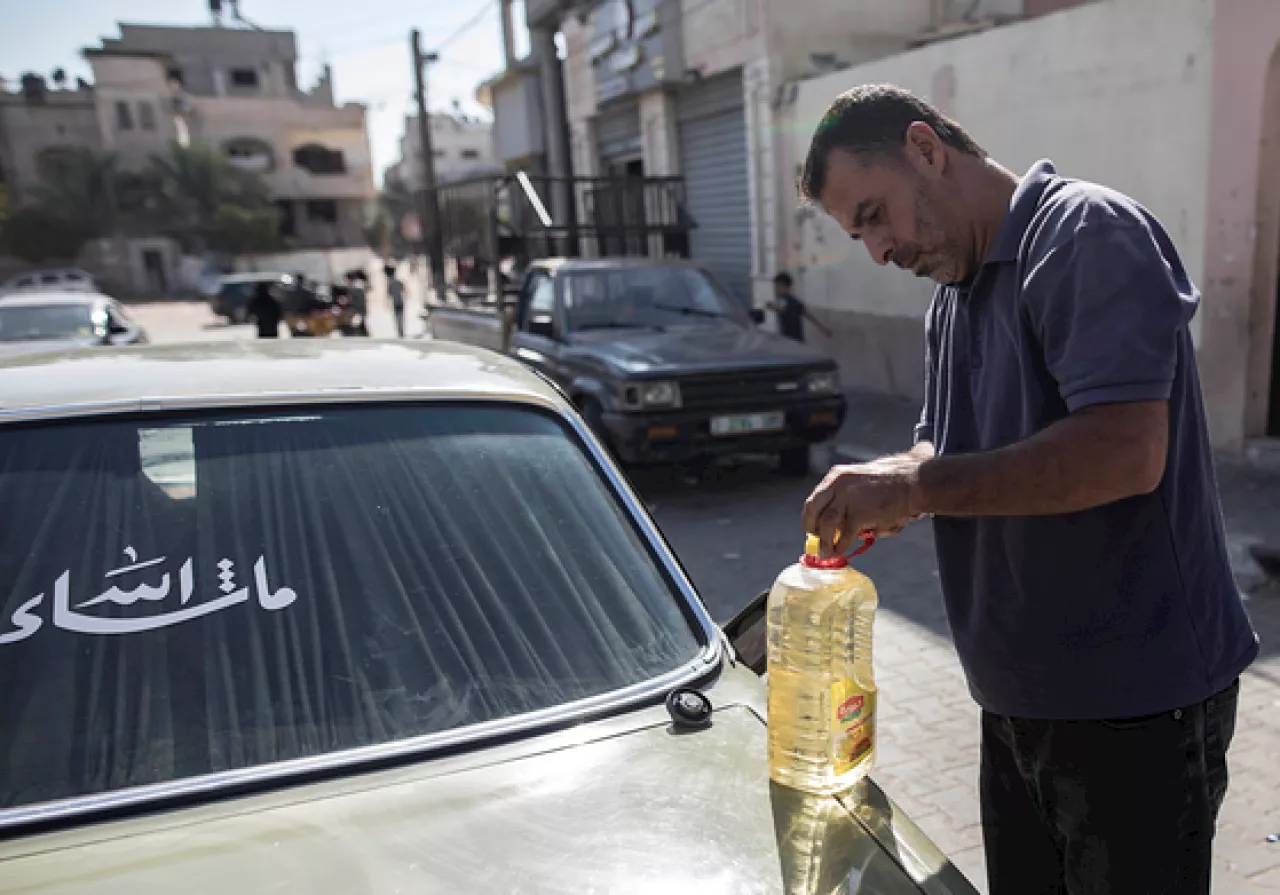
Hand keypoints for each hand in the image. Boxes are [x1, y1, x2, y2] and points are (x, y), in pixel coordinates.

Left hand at [802, 456, 922, 555]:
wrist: (912, 481)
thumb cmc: (889, 483)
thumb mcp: (859, 480)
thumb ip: (844, 496)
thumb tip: (834, 523)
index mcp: (837, 477)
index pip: (814, 499)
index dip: (810, 517)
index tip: (812, 529)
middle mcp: (838, 485)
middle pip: (813, 510)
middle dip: (811, 528)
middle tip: (816, 540)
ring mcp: (849, 499)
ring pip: (826, 524)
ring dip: (824, 541)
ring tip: (825, 552)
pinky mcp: (861, 514)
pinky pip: (845, 535)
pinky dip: (840, 546)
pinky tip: (839, 552)